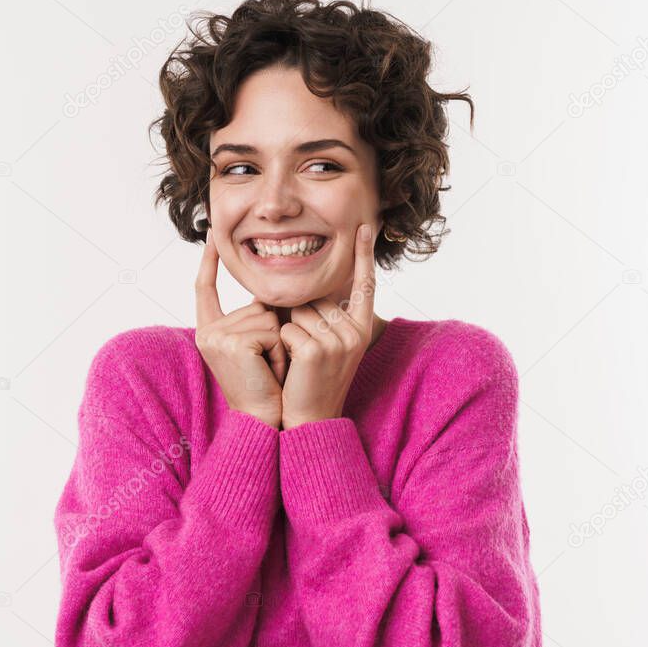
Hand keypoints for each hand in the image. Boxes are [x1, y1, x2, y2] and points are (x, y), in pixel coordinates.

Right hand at [194, 230, 287, 428]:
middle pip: (256, 304)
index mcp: (209, 330)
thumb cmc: (267, 386)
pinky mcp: (233, 343)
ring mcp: (217, 337)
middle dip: (274, 332)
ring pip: (269, 316)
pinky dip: (280, 350)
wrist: (265, 420)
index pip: (204, 288)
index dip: (208, 261)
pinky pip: (273, 330)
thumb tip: (269, 292)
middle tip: (268, 364)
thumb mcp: (256, 346)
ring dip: (280, 343)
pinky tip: (271, 370)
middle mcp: (208, 331)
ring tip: (270, 369)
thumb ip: (257, 318)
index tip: (211, 235)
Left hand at [279, 223, 376, 429]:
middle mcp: (356, 332)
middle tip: (305, 352)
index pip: (364, 284)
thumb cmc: (311, 380)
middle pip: (315, 298)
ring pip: (299, 312)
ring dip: (289, 331)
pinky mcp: (318, 350)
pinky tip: (293, 367)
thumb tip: (305, 287)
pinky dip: (282, 345)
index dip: (364, 255)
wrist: (310, 419)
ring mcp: (339, 341)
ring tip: (299, 360)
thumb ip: (322, 316)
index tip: (365, 226)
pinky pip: (287, 329)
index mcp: (361, 328)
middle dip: (300, 317)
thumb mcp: (327, 345)